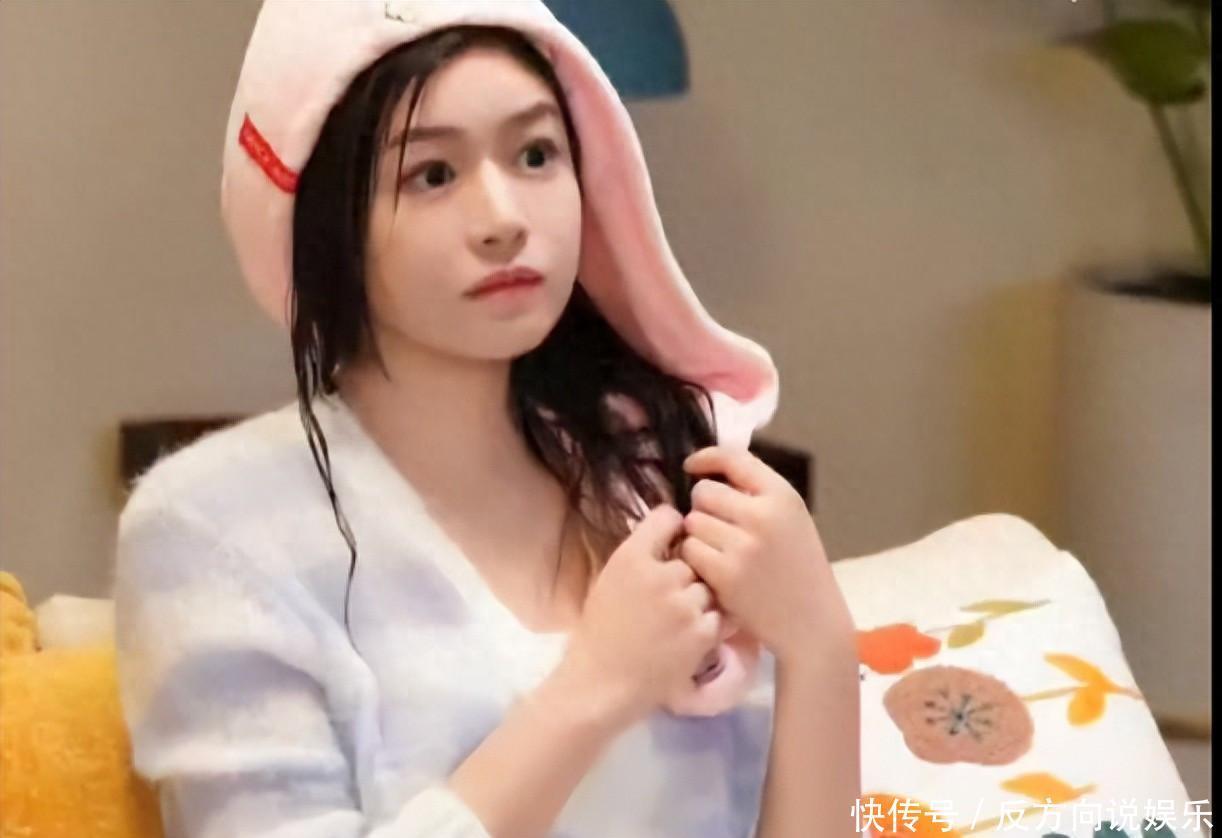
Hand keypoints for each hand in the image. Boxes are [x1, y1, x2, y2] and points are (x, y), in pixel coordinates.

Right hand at [558, 504, 724, 728]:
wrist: (601, 684)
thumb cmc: (601, 632)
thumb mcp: (610, 579)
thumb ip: (640, 556)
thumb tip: (671, 531)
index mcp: (631, 557)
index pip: (667, 517)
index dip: (674, 527)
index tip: (674, 541)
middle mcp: (660, 575)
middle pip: (694, 556)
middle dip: (687, 574)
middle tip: (670, 597)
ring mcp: (684, 604)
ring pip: (708, 587)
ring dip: (700, 601)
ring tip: (678, 622)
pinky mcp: (701, 633)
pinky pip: (719, 617)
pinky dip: (708, 627)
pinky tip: (686, 638)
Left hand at [676, 446, 853, 665]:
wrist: (812, 620)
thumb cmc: (797, 566)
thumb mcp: (790, 519)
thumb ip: (757, 493)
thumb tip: (708, 469)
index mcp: (782, 495)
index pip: (733, 458)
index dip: (706, 458)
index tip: (691, 465)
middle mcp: (764, 515)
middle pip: (703, 492)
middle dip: (703, 507)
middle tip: (717, 528)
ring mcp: (744, 545)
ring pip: (692, 521)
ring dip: (697, 534)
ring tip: (718, 551)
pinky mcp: (726, 574)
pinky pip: (690, 550)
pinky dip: (696, 559)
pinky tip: (713, 570)